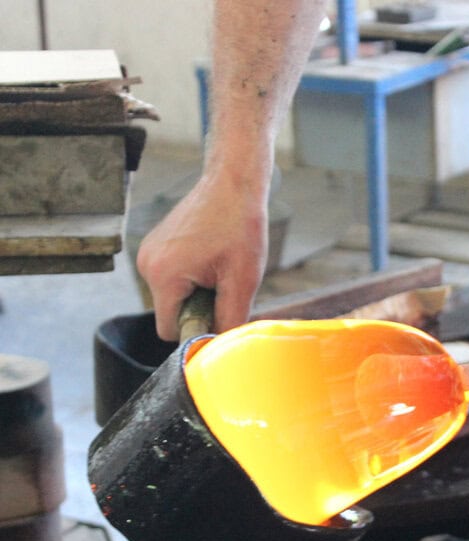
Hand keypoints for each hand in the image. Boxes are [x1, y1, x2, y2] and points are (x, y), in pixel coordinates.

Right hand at [137, 169, 268, 340]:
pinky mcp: (154, 246)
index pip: (169, 331)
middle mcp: (146, 265)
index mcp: (163, 276)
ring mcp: (147, 253)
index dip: (196, 329)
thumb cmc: (239, 227)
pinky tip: (210, 258)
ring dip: (195, 292)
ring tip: (218, 267)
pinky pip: (171, 279)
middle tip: (224, 283)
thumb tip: (220, 348)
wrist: (233, 184)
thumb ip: (229, 319)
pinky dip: (190, 277)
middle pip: (170, 313)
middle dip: (197, 308)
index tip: (219, 313)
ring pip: (171, 297)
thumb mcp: (243, 281)